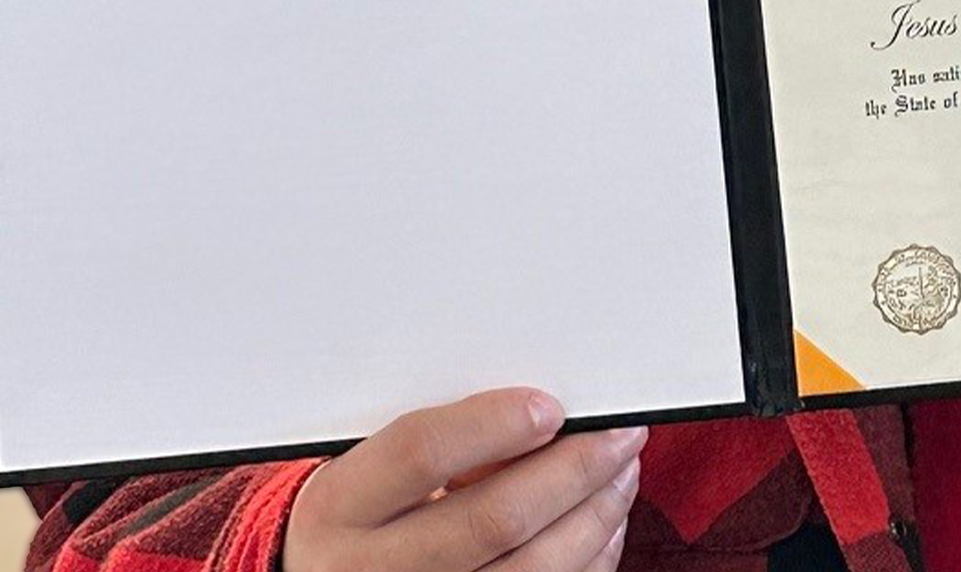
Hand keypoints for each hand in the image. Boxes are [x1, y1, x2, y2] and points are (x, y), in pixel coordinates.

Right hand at [282, 386, 642, 571]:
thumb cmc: (360, 515)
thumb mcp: (365, 473)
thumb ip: (434, 441)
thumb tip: (542, 412)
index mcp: (339, 507)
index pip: (419, 453)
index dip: (493, 424)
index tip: (551, 406)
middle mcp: (370, 569)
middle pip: (492, 519)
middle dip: (573, 470)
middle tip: (620, 434)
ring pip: (531, 569)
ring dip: (595, 516)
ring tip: (621, 473)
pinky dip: (589, 559)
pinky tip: (602, 523)